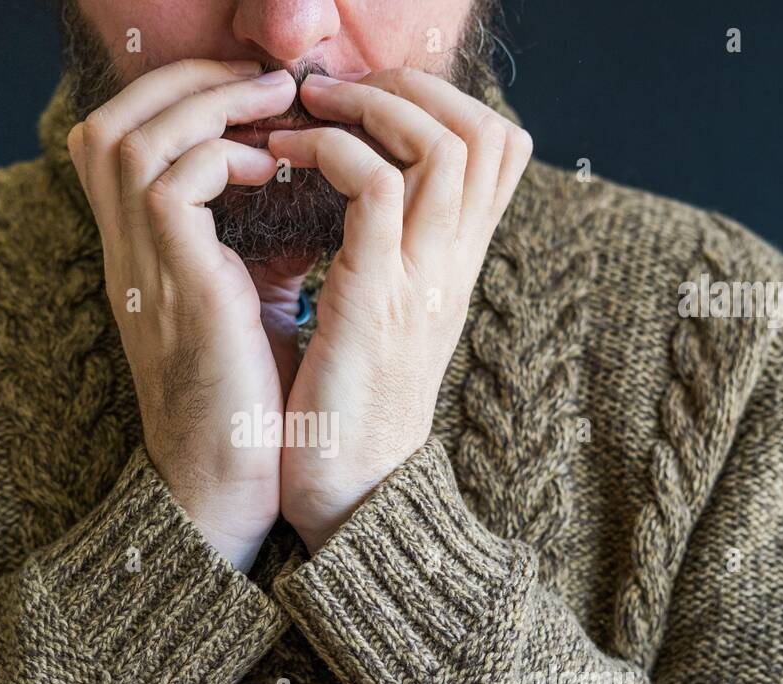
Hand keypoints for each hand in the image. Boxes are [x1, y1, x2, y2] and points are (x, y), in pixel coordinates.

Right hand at [67, 60, 298, 570]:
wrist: (229, 489)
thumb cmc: (248, 407)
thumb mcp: (247, 309)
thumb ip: (252, 248)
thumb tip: (297, 193)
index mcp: (142, 261)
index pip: (117, 149)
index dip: (174, 101)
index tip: (251, 97)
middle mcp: (128, 258)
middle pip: (107, 127)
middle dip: (182, 83)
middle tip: (259, 80)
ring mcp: (143, 272)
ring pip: (132, 140)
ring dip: (205, 105)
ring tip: (273, 105)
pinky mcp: (177, 288)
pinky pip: (169, 183)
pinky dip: (220, 156)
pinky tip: (269, 170)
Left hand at [267, 69, 531, 552]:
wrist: (346, 498)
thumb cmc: (345, 410)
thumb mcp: (383, 320)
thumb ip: (389, 257)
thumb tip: (362, 200)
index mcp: (455, 267)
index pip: (497, 151)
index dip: (439, 101)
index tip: (363, 102)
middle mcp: (454, 268)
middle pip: (487, 130)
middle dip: (409, 86)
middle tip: (333, 91)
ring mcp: (423, 283)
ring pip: (445, 145)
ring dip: (370, 106)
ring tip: (306, 111)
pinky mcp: (376, 303)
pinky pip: (376, 190)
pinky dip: (330, 151)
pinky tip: (285, 159)